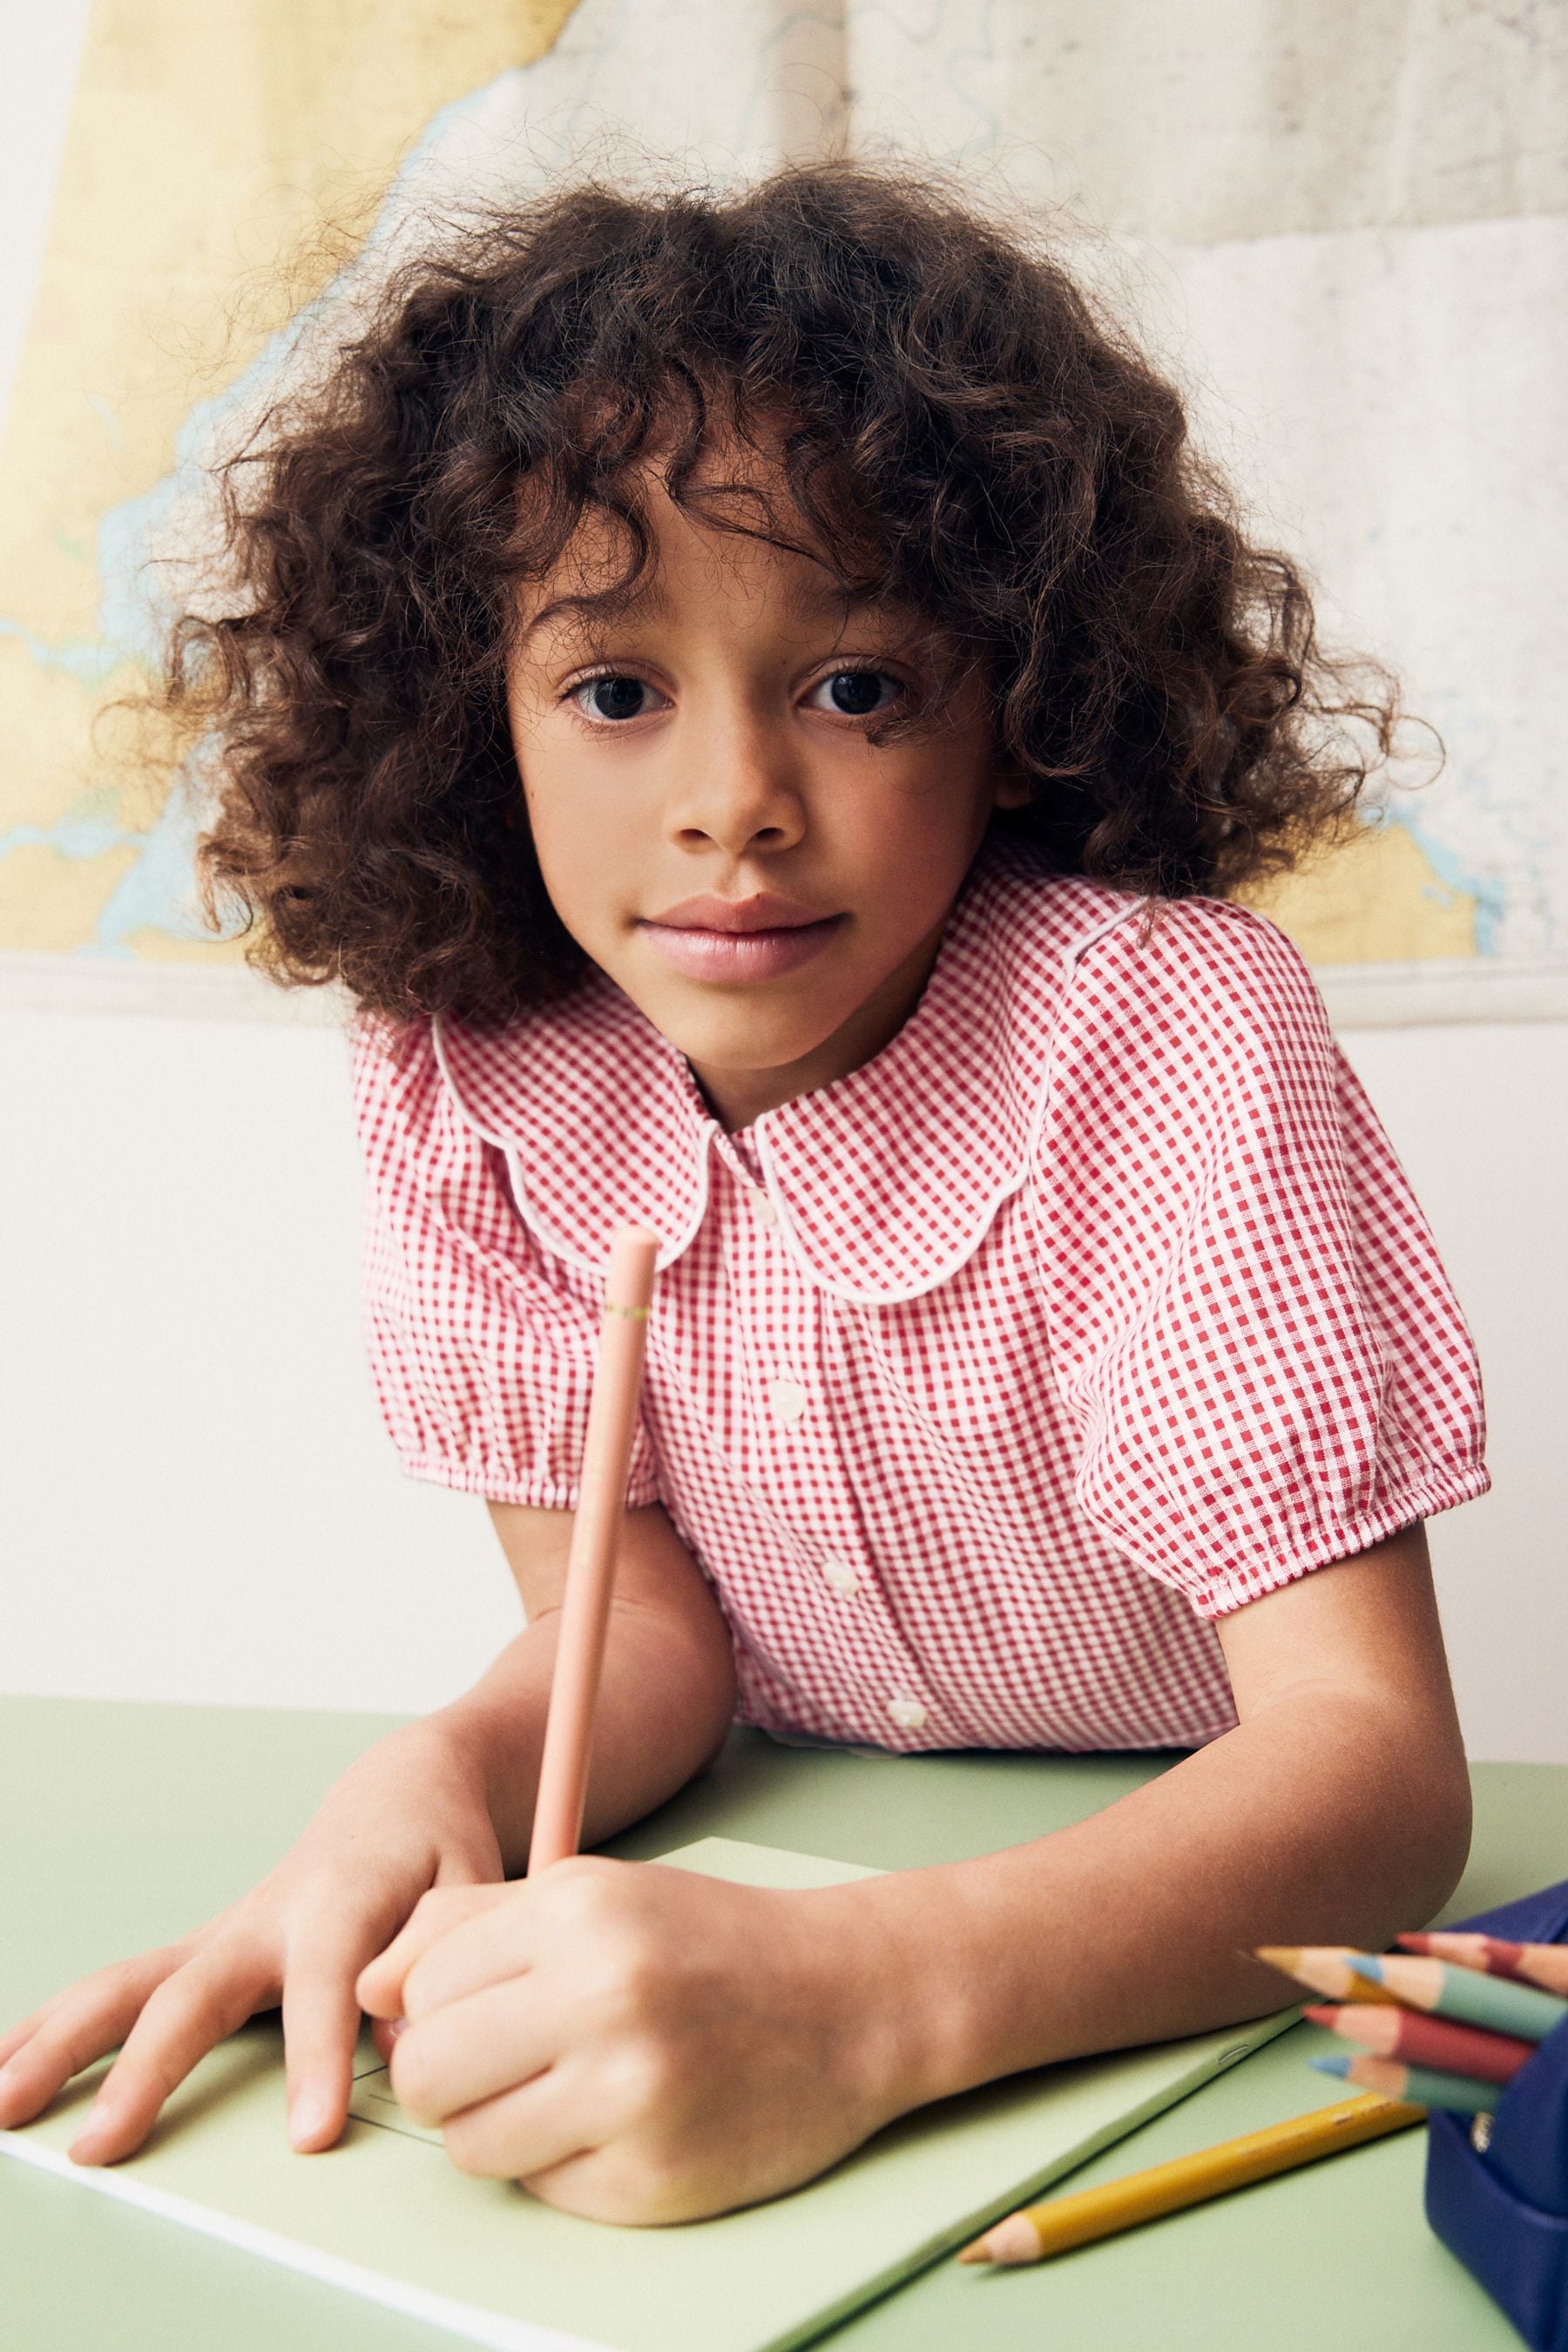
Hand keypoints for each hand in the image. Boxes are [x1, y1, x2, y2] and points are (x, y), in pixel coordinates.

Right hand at [0, 1719, 503, 2164]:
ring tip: (2, 2105)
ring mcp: (222, 1935)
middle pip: (194, 1991)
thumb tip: (402, 2043)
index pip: (327, 1984)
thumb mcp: (469, 1889)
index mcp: (343, 1900)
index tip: (309, 2135)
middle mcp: (266, 1917)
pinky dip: (54, 2027)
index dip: (319, 2057)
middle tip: (104, 2144)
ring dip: (60, 2043)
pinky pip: (118, 1990)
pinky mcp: (200, 1953)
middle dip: (145, 2071)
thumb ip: (442, 1959)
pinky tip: (5, 2068)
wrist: (398, 1796)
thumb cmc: (438, 1847)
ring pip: (129, 1984)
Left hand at [356, 1857, 911, 2222]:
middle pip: (426, 2074)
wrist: (849, 2000)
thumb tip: (364, 1992)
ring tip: (562, 2089)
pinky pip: (540, 2191)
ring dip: (497, 2126)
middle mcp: (604, 1999)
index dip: (436, 2006)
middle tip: (504, 2060)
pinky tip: (618, 2121)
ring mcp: (632, 2098)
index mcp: (578, 1914)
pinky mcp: (653, 2183)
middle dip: (447, 2075)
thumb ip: (466, 1927)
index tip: (483, 2007)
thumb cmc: (708, 1943)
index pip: (422, 1987)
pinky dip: (562, 2165)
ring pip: (469, 2146)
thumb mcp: (594, 1894)